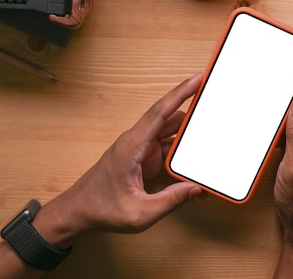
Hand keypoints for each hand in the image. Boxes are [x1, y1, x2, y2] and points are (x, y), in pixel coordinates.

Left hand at [35, 77, 203, 246]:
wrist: (77, 213)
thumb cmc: (100, 209)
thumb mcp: (139, 212)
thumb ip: (171, 200)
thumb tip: (197, 188)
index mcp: (132, 146)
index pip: (159, 112)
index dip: (180, 93)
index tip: (197, 79)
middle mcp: (137, 142)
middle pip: (170, 121)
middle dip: (192, 116)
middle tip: (215, 111)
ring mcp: (141, 150)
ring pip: (171, 136)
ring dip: (189, 139)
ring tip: (210, 139)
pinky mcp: (144, 160)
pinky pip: (168, 151)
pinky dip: (182, 155)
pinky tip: (195, 164)